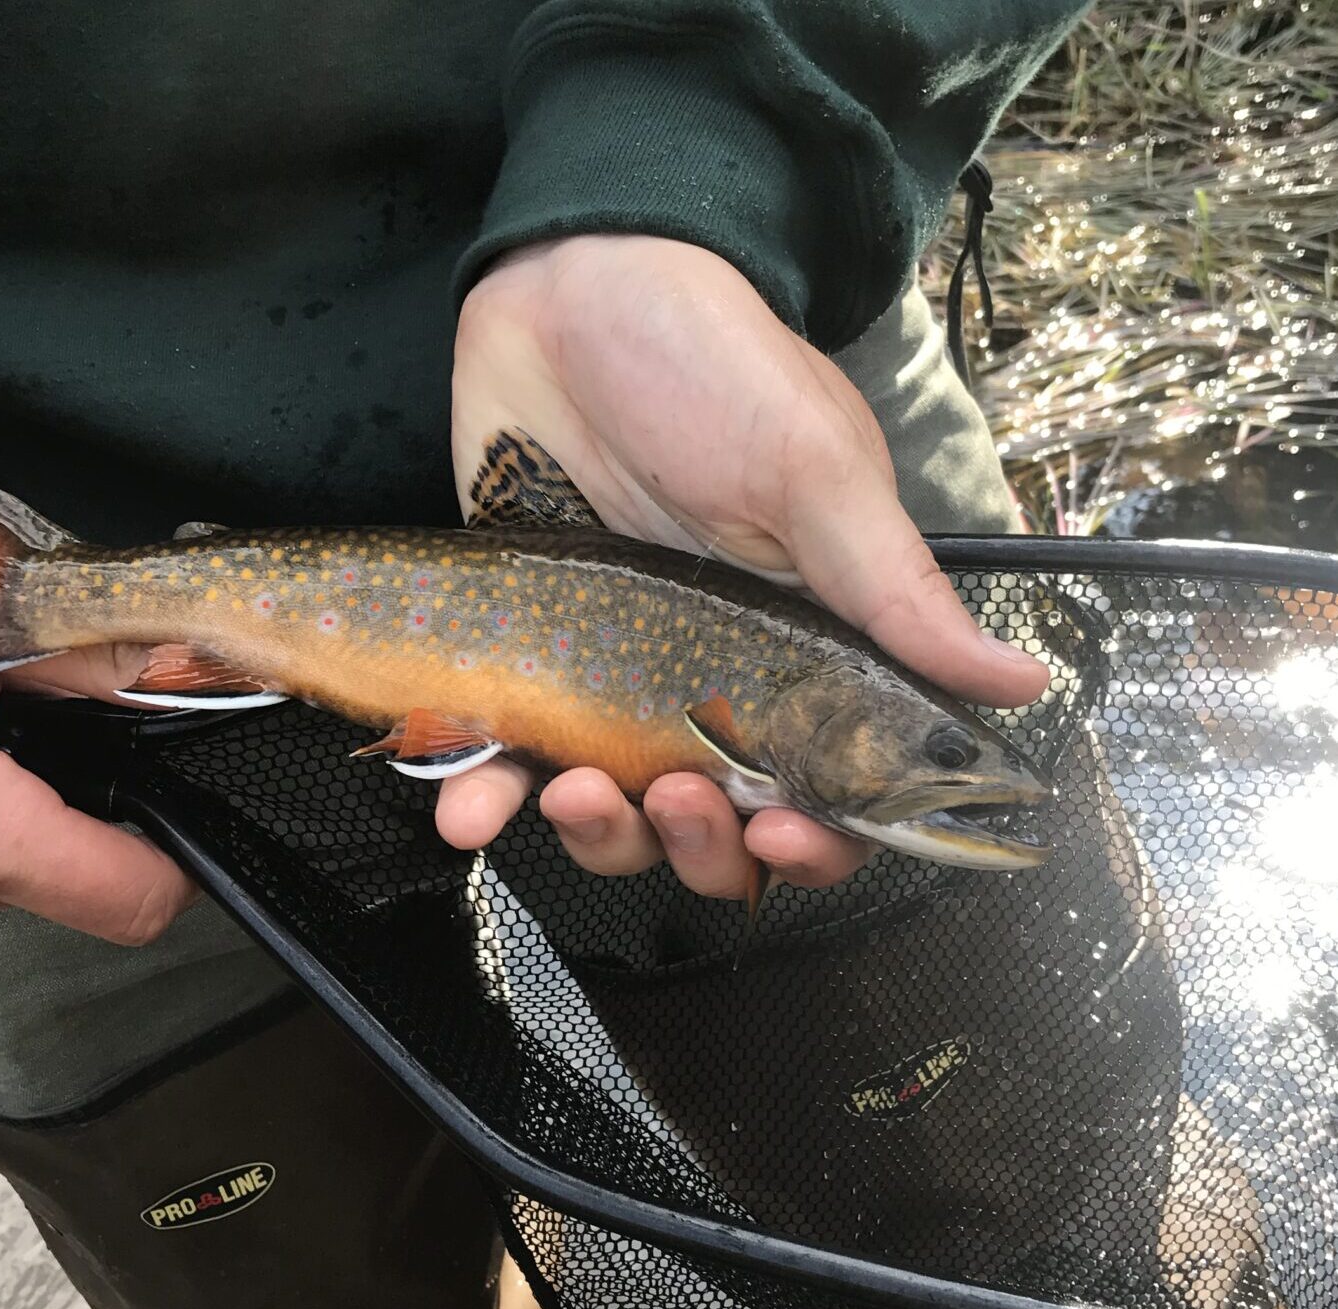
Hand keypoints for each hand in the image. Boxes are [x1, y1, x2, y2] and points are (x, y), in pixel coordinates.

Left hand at [439, 235, 1048, 896]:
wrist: (566, 288)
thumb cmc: (709, 366)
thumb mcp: (814, 472)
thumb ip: (895, 591)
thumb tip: (1018, 685)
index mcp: (802, 646)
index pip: (829, 786)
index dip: (818, 839)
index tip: (788, 838)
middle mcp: (710, 677)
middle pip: (720, 825)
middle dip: (702, 844)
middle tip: (681, 798)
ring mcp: (611, 673)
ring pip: (614, 813)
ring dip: (600, 834)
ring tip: (574, 791)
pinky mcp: (524, 655)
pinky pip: (502, 758)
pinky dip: (484, 798)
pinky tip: (466, 806)